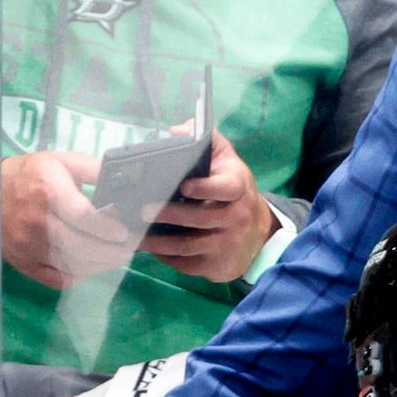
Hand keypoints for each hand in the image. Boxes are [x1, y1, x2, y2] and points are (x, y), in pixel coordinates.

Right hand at [1, 150, 142, 290]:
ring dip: (100, 265)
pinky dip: (78, 277)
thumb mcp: (61, 161)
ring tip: (114, 257)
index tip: (124, 232)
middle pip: (82, 246)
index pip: (85, 217)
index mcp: (49, 191)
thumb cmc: (28, 175)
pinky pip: (57, 279)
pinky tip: (89, 266)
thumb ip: (94, 170)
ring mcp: (29, 247)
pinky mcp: (24, 264)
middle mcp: (38, 222)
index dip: (109, 228)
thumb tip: (125, 180)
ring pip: (73, 266)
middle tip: (128, 248)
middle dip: (112, 251)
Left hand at [142, 132, 277, 283]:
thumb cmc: (232, 190)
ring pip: (190, 246)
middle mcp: (237, 216)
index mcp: (238, 187)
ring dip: (160, 242)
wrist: (260, 231)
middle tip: (143, 210)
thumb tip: (177, 130)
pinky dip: (167, 258)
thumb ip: (207, 140)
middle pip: (202, 218)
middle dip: (170, 215)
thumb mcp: (227, 161)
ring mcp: (228, 244)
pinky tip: (150, 250)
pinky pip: (189, 264)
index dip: (206, 188)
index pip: (227, 188)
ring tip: (136, 234)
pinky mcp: (220, 266)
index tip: (184, 186)